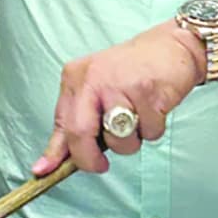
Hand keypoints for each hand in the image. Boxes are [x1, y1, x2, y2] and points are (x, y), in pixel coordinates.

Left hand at [33, 23, 204, 175]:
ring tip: (138, 115)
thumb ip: (74, 125)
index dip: (55, 153)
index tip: (46, 171)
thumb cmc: (132, 72)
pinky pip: (149, 133)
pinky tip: (154, 107)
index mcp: (75, 77)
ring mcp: (120, 85)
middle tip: (101, 164)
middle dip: (90, 159)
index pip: (61, 123)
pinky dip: (153, 128)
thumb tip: (46, 165)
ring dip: (131, 141)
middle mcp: (93, 79)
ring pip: (119, 141)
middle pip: (80, 133)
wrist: (171, 46)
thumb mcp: (95, 91)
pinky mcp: (147, 92)